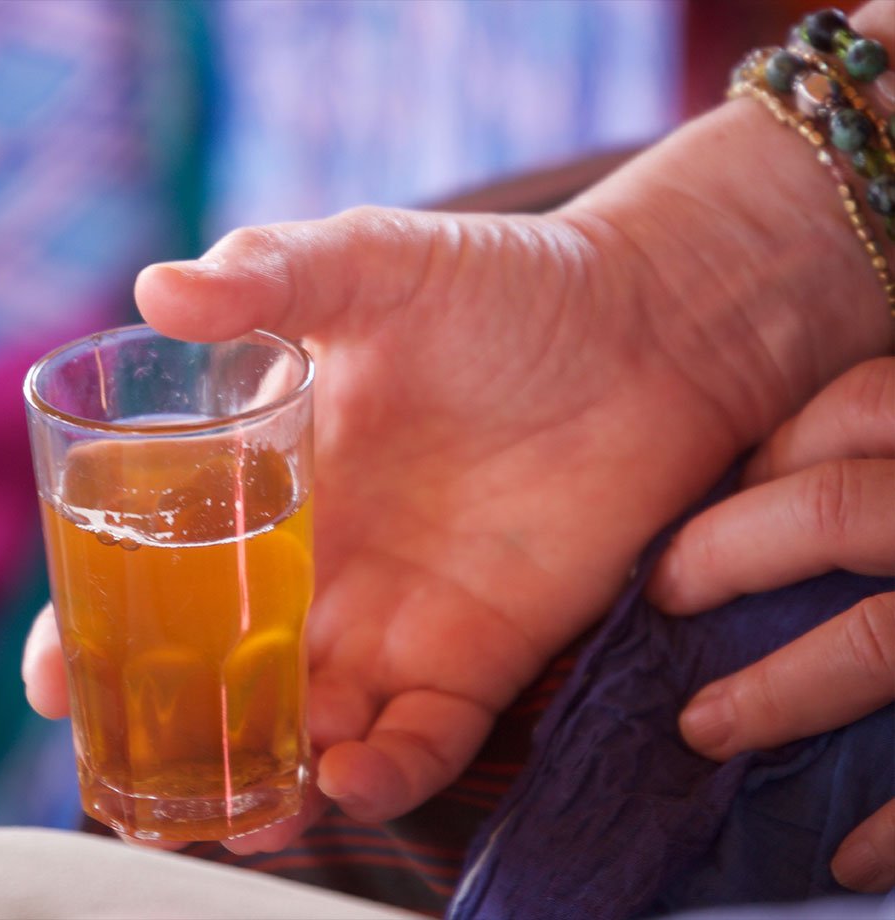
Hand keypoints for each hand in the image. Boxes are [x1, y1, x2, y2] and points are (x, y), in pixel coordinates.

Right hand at [24, 201, 767, 849]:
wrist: (644, 325)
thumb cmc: (498, 283)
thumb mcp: (369, 264)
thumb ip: (270, 274)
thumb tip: (158, 291)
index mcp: (267, 487)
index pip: (160, 573)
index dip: (95, 629)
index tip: (52, 679)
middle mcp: (318, 566)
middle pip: (218, 673)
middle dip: (168, 731)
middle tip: (121, 773)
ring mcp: (397, 617)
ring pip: (309, 725)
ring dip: (265, 778)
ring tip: (232, 815)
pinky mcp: (482, 654)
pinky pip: (420, 738)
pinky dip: (385, 773)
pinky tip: (349, 778)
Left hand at [648, 357, 894, 892]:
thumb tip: (815, 470)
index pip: (869, 403)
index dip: (776, 446)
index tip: (718, 489)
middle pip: (849, 508)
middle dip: (730, 550)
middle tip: (659, 590)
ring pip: (886, 639)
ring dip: (781, 691)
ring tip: (704, 729)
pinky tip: (848, 862)